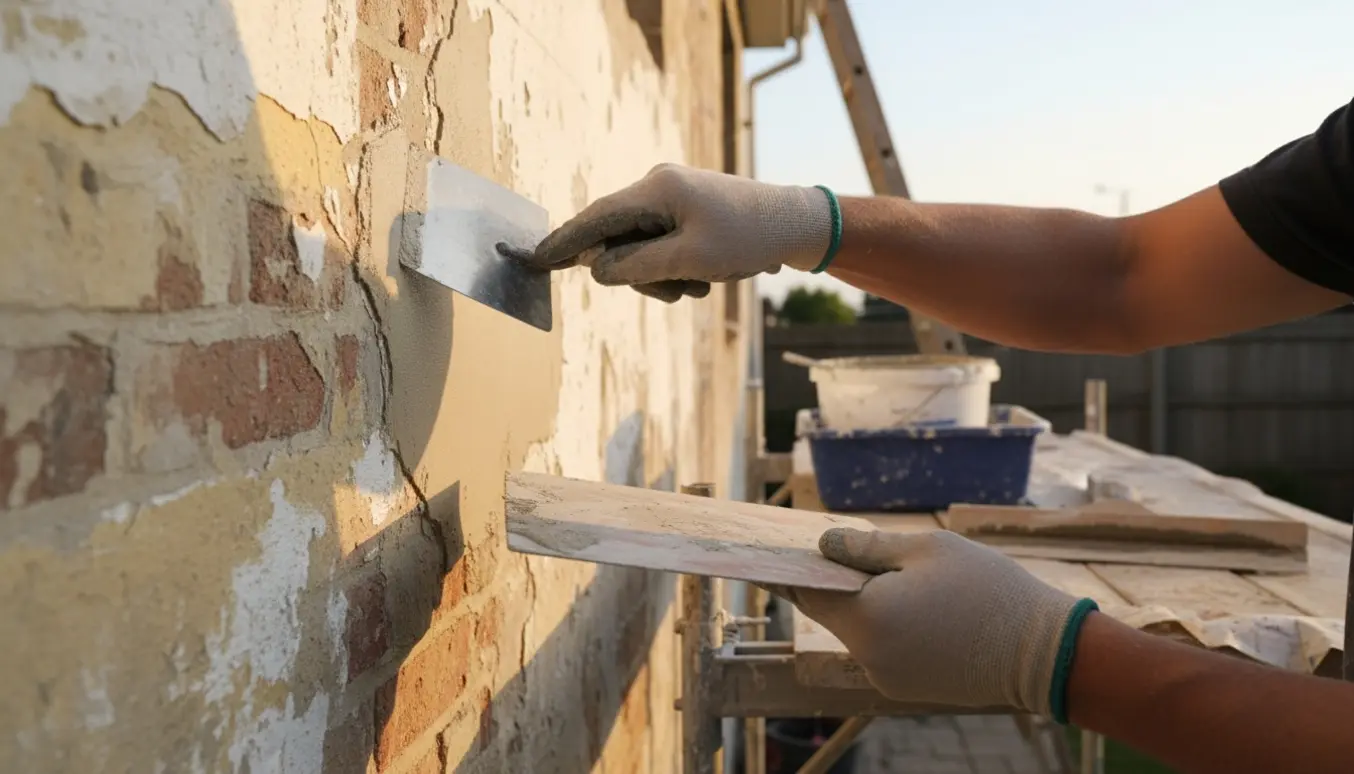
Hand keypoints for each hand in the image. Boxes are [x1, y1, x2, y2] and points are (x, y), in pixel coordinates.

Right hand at [523, 164, 833, 301]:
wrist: (797, 224)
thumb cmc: (748, 238)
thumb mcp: (689, 261)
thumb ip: (635, 267)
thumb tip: (596, 270)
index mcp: (656, 189)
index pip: (595, 218)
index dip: (562, 242)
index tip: (533, 261)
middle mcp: (658, 187)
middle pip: (617, 239)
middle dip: (641, 274)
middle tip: (680, 288)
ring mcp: (672, 198)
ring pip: (640, 249)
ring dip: (665, 276)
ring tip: (704, 281)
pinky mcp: (685, 210)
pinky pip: (661, 246)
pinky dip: (678, 268)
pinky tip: (710, 273)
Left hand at [781, 528, 1096, 718]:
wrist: (1044, 652)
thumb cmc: (987, 590)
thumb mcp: (926, 549)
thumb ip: (865, 547)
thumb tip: (823, 545)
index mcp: (866, 618)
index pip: (807, 589)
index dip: (790, 566)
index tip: (770, 549)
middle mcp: (867, 656)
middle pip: (832, 610)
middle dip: (836, 579)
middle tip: (844, 547)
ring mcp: (885, 677)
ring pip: (858, 629)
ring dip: (865, 602)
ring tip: (902, 574)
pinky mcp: (904, 688)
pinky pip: (880, 648)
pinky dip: (886, 624)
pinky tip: (916, 605)